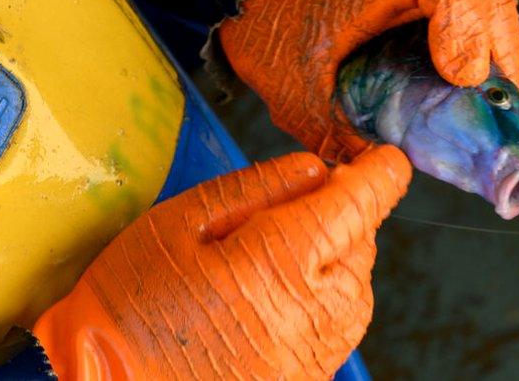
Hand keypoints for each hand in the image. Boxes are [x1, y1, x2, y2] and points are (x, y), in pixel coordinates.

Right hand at [33, 145, 411, 379]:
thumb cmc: (133, 299)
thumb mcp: (181, 220)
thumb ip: (255, 187)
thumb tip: (315, 169)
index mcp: (276, 264)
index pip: (355, 205)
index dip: (378, 176)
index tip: (385, 159)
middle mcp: (310, 314)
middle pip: (362, 241)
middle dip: (343, 213)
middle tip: (290, 208)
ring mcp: (314, 353)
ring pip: (359, 281)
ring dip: (336, 255)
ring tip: (273, 256)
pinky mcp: (310, 375)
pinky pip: (343, 321)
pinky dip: (327, 294)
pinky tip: (278, 292)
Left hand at [220, 0, 518, 161]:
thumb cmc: (268, 28)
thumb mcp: (295, 92)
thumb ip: (340, 133)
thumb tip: (384, 171)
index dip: (465, 24)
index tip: (459, 75)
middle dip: (499, 47)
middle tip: (494, 102)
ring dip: (496, 44)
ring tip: (490, 96)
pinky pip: (466, 4)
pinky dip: (479, 40)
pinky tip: (469, 82)